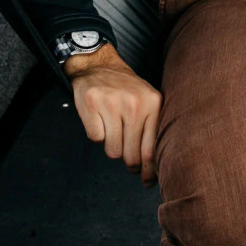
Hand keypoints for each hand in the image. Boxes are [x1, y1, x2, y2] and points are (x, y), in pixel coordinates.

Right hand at [64, 43, 162, 186]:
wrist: (99, 64)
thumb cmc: (126, 89)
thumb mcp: (148, 101)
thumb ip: (152, 129)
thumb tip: (153, 168)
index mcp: (153, 103)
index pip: (151, 149)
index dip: (149, 171)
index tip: (147, 181)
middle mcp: (134, 104)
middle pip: (130, 155)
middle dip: (128, 162)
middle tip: (126, 156)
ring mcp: (112, 104)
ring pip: (112, 150)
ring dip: (111, 145)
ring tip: (113, 127)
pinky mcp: (92, 104)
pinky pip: (95, 139)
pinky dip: (97, 134)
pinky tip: (100, 118)